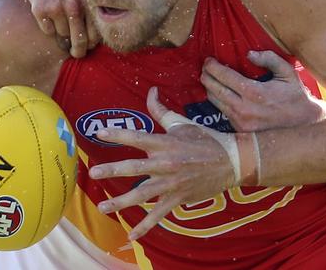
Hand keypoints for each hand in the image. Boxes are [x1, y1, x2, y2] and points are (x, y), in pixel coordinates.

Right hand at [22, 0, 98, 57]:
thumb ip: (90, 8)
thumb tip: (96, 36)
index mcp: (87, 1)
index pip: (95, 33)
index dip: (92, 43)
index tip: (89, 46)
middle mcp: (73, 6)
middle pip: (79, 40)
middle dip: (78, 51)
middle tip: (77, 54)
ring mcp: (56, 8)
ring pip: (62, 36)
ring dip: (62, 36)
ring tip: (62, 27)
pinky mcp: (40, 10)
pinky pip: (47, 30)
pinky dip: (49, 28)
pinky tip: (49, 16)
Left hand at [89, 87, 234, 240]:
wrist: (231, 162)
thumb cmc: (205, 139)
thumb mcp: (182, 123)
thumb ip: (161, 110)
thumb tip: (150, 91)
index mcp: (165, 142)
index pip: (137, 137)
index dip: (117, 135)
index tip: (99, 133)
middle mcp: (165, 163)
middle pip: (134, 168)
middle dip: (112, 170)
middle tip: (94, 173)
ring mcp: (171, 183)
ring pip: (142, 194)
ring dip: (120, 202)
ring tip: (102, 207)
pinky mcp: (178, 198)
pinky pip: (158, 214)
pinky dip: (145, 226)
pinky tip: (131, 235)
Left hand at [201, 51, 325, 130]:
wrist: (302, 123)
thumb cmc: (294, 94)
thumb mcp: (286, 72)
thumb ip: (269, 59)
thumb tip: (249, 54)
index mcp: (254, 93)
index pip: (225, 77)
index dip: (213, 67)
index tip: (209, 60)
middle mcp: (244, 109)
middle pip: (214, 89)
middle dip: (206, 76)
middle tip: (205, 67)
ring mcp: (240, 121)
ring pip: (215, 101)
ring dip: (209, 88)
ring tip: (209, 77)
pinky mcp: (240, 129)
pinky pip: (222, 111)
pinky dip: (218, 100)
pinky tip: (219, 91)